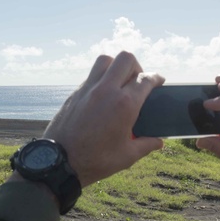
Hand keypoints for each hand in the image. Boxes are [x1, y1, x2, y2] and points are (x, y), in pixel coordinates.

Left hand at [41, 52, 163, 186]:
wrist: (60, 161)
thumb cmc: (96, 160)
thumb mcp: (127, 156)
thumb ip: (146, 145)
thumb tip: (159, 142)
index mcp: (125, 104)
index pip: (145, 79)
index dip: (156, 78)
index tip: (159, 81)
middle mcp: (107, 90)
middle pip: (126, 59)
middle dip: (137, 66)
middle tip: (137, 81)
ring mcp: (89, 89)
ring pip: (106, 60)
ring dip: (116, 66)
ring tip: (119, 81)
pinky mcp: (75, 93)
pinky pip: (92, 74)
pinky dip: (101, 77)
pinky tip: (103, 93)